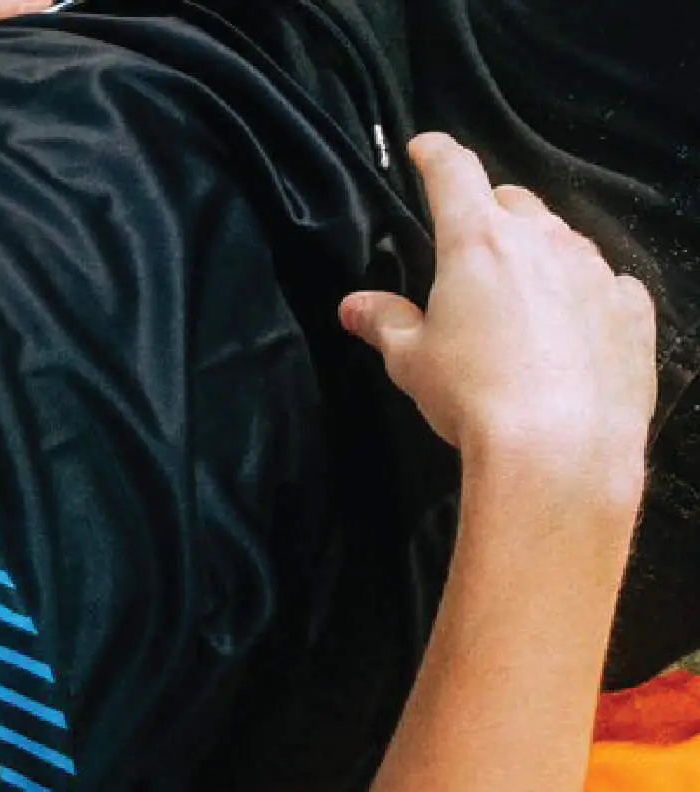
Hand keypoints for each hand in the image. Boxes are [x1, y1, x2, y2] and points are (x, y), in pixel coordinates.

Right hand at [342, 135, 656, 501]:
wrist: (560, 446)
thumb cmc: (472, 395)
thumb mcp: (412, 362)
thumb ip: (384, 323)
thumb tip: (354, 305)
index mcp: (477, 241)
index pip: (454, 172)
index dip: (435, 155)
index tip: (424, 149)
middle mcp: (542, 241)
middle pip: (513, 202)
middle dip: (490, 215)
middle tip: (470, 252)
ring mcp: (596, 271)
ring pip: (563, 241)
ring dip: (539, 256)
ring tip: (521, 303)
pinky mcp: (632, 309)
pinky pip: (607, 285)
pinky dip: (586, 295)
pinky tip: (572, 331)